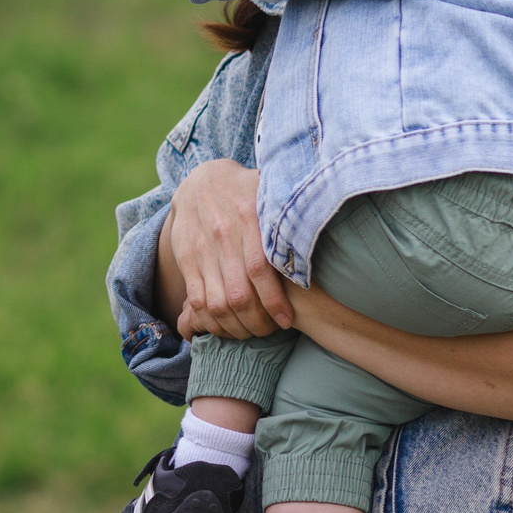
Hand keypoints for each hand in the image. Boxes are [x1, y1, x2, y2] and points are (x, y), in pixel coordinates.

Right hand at [159, 159, 292, 339]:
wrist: (200, 180)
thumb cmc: (246, 189)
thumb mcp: (269, 190)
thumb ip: (292, 207)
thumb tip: (325, 216)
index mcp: (248, 217)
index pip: (260, 268)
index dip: (274, 300)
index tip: (286, 320)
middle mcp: (223, 235)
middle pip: (239, 294)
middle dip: (257, 322)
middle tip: (269, 329)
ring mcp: (202, 250)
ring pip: (216, 303)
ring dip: (235, 326)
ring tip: (250, 331)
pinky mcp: (186, 260)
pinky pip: (196, 299)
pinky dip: (211, 320)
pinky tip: (226, 325)